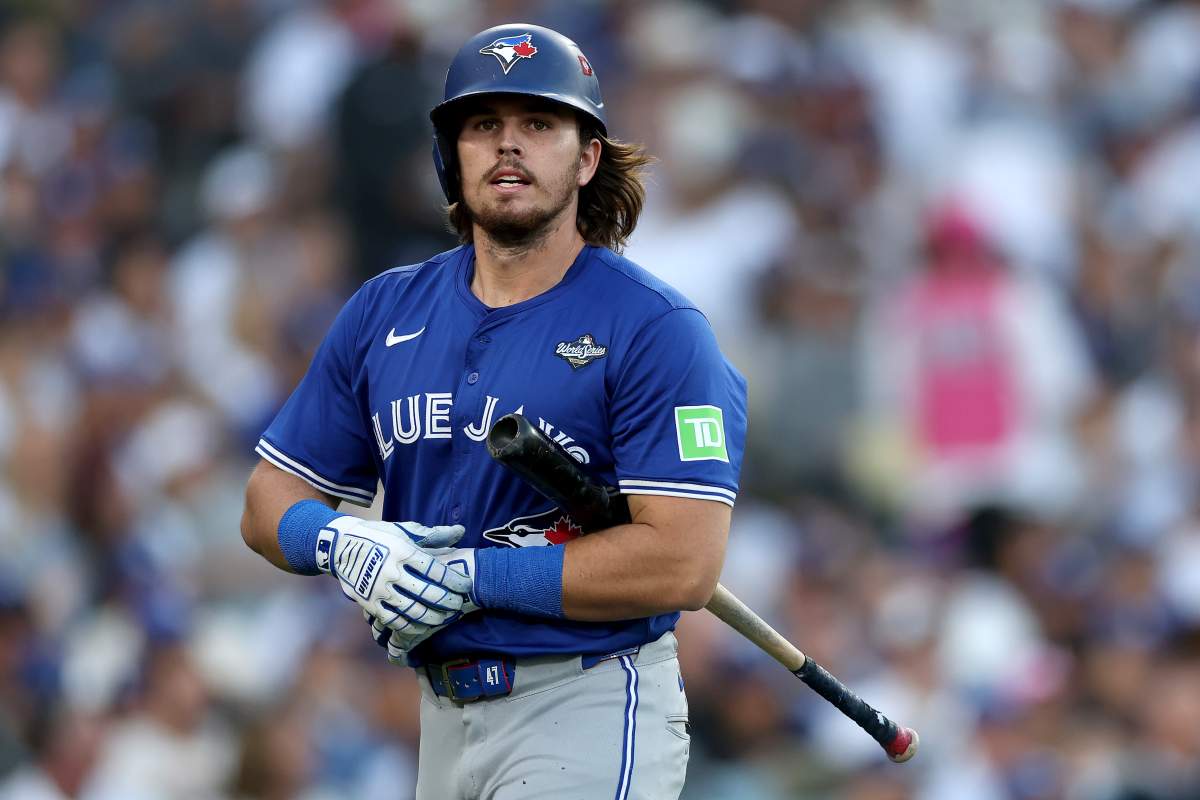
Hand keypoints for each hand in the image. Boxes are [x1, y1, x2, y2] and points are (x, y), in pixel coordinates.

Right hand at [323, 517, 471, 640]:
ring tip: (446, 618)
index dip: (454, 580)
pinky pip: (394, 620)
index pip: (435, 570)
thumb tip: (461, 531)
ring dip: (433, 617)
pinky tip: (423, 626)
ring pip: (412, 610)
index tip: (466, 585)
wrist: (339, 545)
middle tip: (460, 605)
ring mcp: (379, 589)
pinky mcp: (369, 603)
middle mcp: (391, 571)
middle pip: (427, 592)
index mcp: (402, 551)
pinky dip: (411, 626)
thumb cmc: (378, 536)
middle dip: (448, 601)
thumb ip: (433, 534)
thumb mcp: (403, 530)